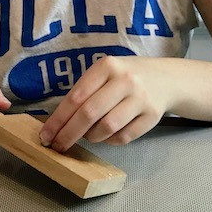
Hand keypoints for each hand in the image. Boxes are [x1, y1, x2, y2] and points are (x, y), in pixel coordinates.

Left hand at [39, 56, 169, 150]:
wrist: (166, 78)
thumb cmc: (125, 77)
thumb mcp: (105, 73)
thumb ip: (85, 92)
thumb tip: (57, 123)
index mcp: (107, 66)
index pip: (76, 97)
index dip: (58, 119)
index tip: (45, 135)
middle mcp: (125, 80)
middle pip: (89, 114)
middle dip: (69, 134)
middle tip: (58, 145)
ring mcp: (141, 98)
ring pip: (107, 128)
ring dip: (91, 137)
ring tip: (87, 135)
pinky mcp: (152, 116)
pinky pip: (124, 137)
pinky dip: (110, 140)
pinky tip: (107, 134)